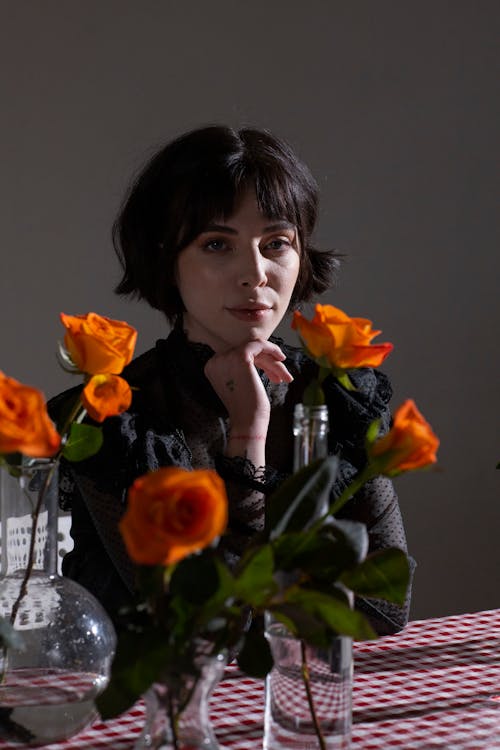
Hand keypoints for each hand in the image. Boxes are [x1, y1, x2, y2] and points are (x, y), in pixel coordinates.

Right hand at [204, 340, 292, 464]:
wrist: (248, 422)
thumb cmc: (247, 408)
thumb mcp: (240, 383)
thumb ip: (242, 367)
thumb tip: (260, 353)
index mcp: (213, 367)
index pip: (238, 356)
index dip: (258, 363)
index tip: (271, 374)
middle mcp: (216, 360)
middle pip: (248, 354)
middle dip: (267, 364)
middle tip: (281, 376)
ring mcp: (226, 358)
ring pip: (256, 350)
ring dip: (273, 363)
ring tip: (285, 376)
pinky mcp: (240, 357)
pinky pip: (258, 344)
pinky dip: (271, 348)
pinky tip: (281, 359)